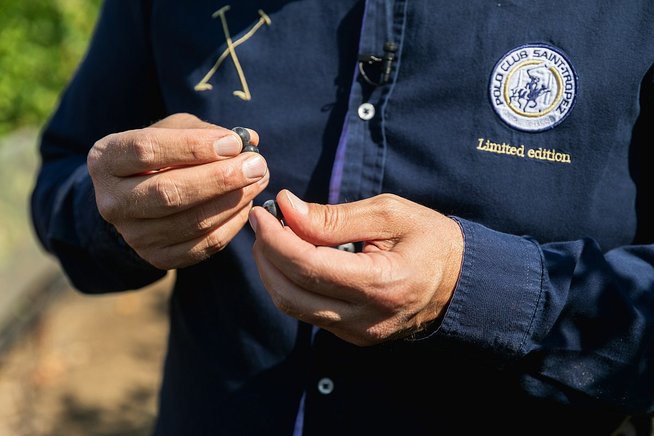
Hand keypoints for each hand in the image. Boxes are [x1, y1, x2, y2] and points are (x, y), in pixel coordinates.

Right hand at [87, 113, 268, 268]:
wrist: (138, 198)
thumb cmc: (160, 155)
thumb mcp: (174, 130)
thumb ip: (206, 131)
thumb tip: (250, 140)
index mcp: (106, 159)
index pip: (147, 150)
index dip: (194, 146)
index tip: (234, 143)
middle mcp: (112, 201)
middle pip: (169, 192)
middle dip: (221, 178)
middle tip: (257, 165)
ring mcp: (133, 235)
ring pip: (191, 222)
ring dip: (233, 201)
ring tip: (258, 180)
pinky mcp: (157, 258)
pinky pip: (203, 246)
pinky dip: (231, 225)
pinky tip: (246, 205)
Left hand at [249, 190, 463, 345]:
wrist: (460, 281)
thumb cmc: (429, 239)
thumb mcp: (388, 214)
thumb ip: (334, 217)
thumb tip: (286, 208)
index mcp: (382, 284)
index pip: (309, 267)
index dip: (276, 239)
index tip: (261, 214)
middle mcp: (367, 319)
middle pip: (292, 293)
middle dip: (267, 255)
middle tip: (263, 224)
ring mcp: (358, 333)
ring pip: (293, 307)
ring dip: (272, 272)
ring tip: (273, 238)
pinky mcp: (353, 336)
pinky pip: (307, 313)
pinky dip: (290, 284)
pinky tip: (292, 259)